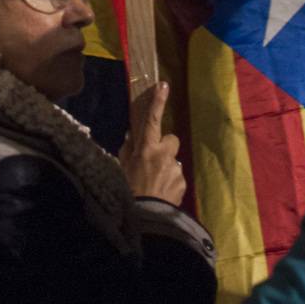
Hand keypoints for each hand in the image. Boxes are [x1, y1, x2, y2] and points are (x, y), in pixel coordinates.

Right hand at [119, 81, 185, 205]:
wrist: (145, 218)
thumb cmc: (128, 191)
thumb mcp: (122, 168)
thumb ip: (127, 150)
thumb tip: (132, 137)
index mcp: (146, 149)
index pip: (152, 120)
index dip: (157, 102)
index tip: (163, 85)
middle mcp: (163, 155)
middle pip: (171, 140)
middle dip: (165, 147)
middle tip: (154, 161)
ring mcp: (175, 168)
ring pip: (173, 160)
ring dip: (167, 167)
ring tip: (156, 183)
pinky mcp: (182, 182)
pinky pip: (177, 176)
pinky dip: (171, 182)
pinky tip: (162, 192)